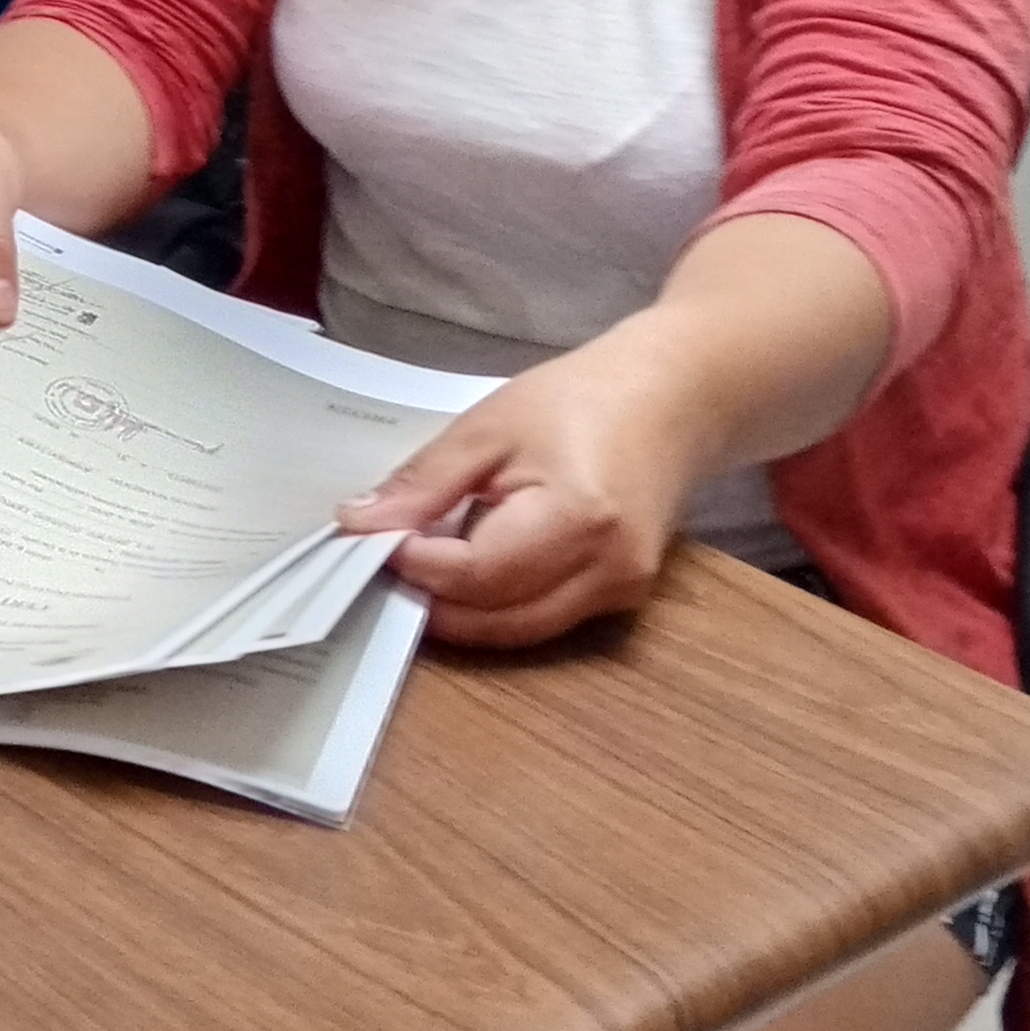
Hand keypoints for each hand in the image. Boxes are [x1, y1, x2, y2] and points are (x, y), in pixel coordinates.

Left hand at [333, 333, 717, 650]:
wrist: (671, 398)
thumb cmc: (579, 399)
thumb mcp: (489, 427)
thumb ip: (425, 483)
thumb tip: (358, 525)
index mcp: (578, 519)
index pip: (475, 574)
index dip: (415, 565)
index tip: (370, 539)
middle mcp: (608, 572)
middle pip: (498, 620)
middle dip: (432, 601)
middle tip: (384, 562)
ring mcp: (622, 594)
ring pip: (519, 632)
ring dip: (461, 613)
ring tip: (420, 568)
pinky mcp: (623, 599)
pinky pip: (544, 620)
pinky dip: (498, 606)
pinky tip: (468, 571)